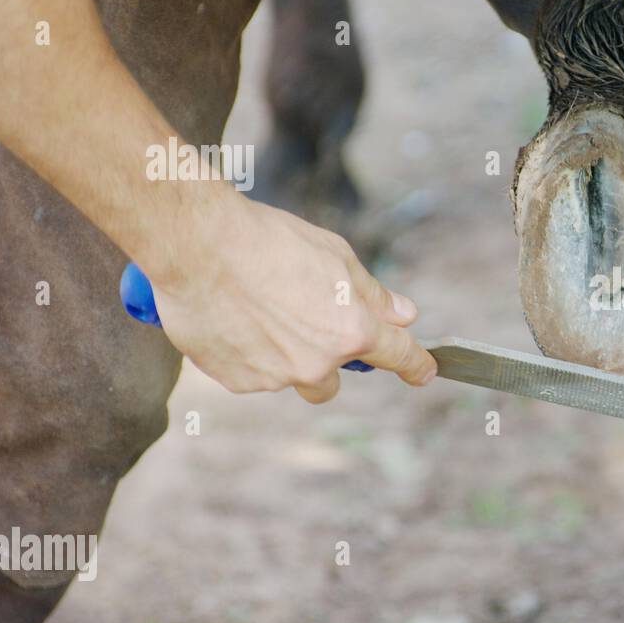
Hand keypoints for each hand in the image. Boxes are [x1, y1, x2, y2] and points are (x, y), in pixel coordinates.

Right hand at [149, 197, 436, 401]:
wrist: (198, 245)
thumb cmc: (270, 241)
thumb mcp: (336, 256)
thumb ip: (373, 294)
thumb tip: (405, 315)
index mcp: (351, 331)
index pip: (398, 356)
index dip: (416, 365)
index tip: (424, 372)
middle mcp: (317, 363)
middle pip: (331, 381)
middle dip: (323, 360)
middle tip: (299, 322)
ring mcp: (275, 377)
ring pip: (288, 376)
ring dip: (281, 355)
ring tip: (255, 308)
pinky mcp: (237, 381)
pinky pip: (252, 375)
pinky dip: (246, 355)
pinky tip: (231, 319)